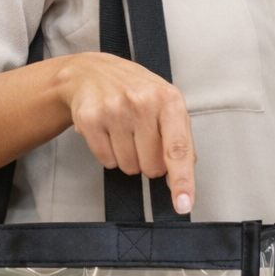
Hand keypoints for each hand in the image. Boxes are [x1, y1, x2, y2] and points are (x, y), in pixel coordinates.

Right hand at [56, 53, 196, 213]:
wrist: (91, 72)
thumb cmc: (134, 90)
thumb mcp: (165, 103)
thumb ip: (180, 136)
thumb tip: (184, 173)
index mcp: (168, 99)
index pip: (178, 149)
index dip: (182, 181)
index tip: (183, 203)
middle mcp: (142, 102)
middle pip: (152, 166)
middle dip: (149, 161)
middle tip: (142, 138)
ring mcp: (114, 110)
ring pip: (128, 167)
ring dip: (128, 158)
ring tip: (124, 132)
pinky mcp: (90, 119)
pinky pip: (107, 161)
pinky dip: (109, 154)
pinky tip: (109, 133)